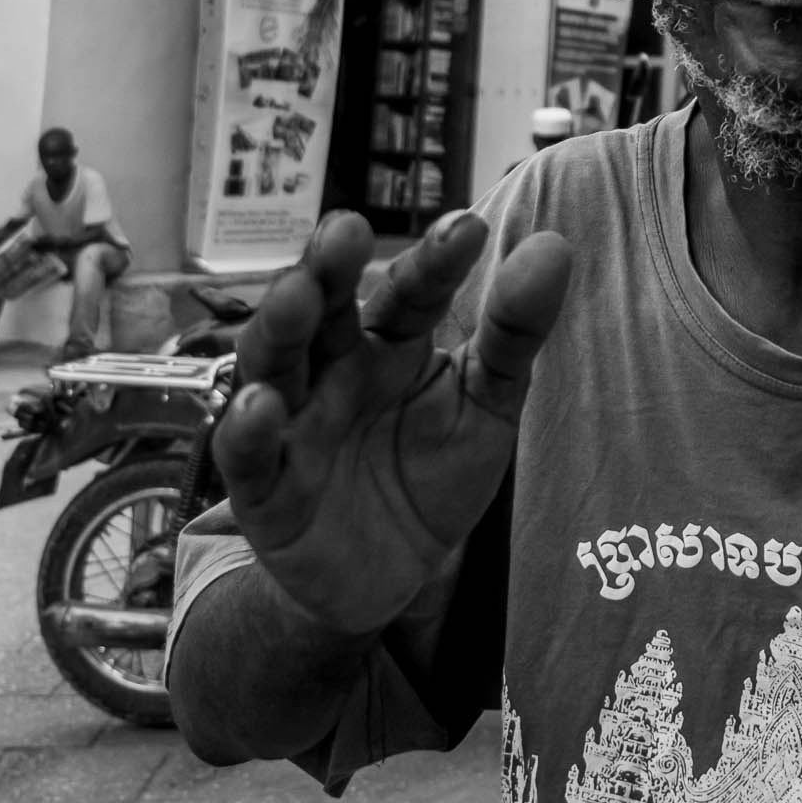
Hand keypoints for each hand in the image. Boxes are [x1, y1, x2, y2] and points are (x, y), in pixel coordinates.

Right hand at [212, 210, 570, 632]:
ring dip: (278, 327)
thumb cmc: (434, 470)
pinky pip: (247, 458)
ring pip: (272, 366)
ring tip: (297, 292)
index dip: (436, 262)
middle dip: (326, 268)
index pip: (410, 293)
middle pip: (321, 310)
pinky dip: (247, 430)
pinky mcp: (264, 494)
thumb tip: (555, 246)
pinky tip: (261, 403)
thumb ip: (515, 333)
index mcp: (389, 342)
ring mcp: (292, 426)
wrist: (395, 574)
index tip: (471, 229)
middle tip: (347, 228)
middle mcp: (332, 371)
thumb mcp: (488, 404)